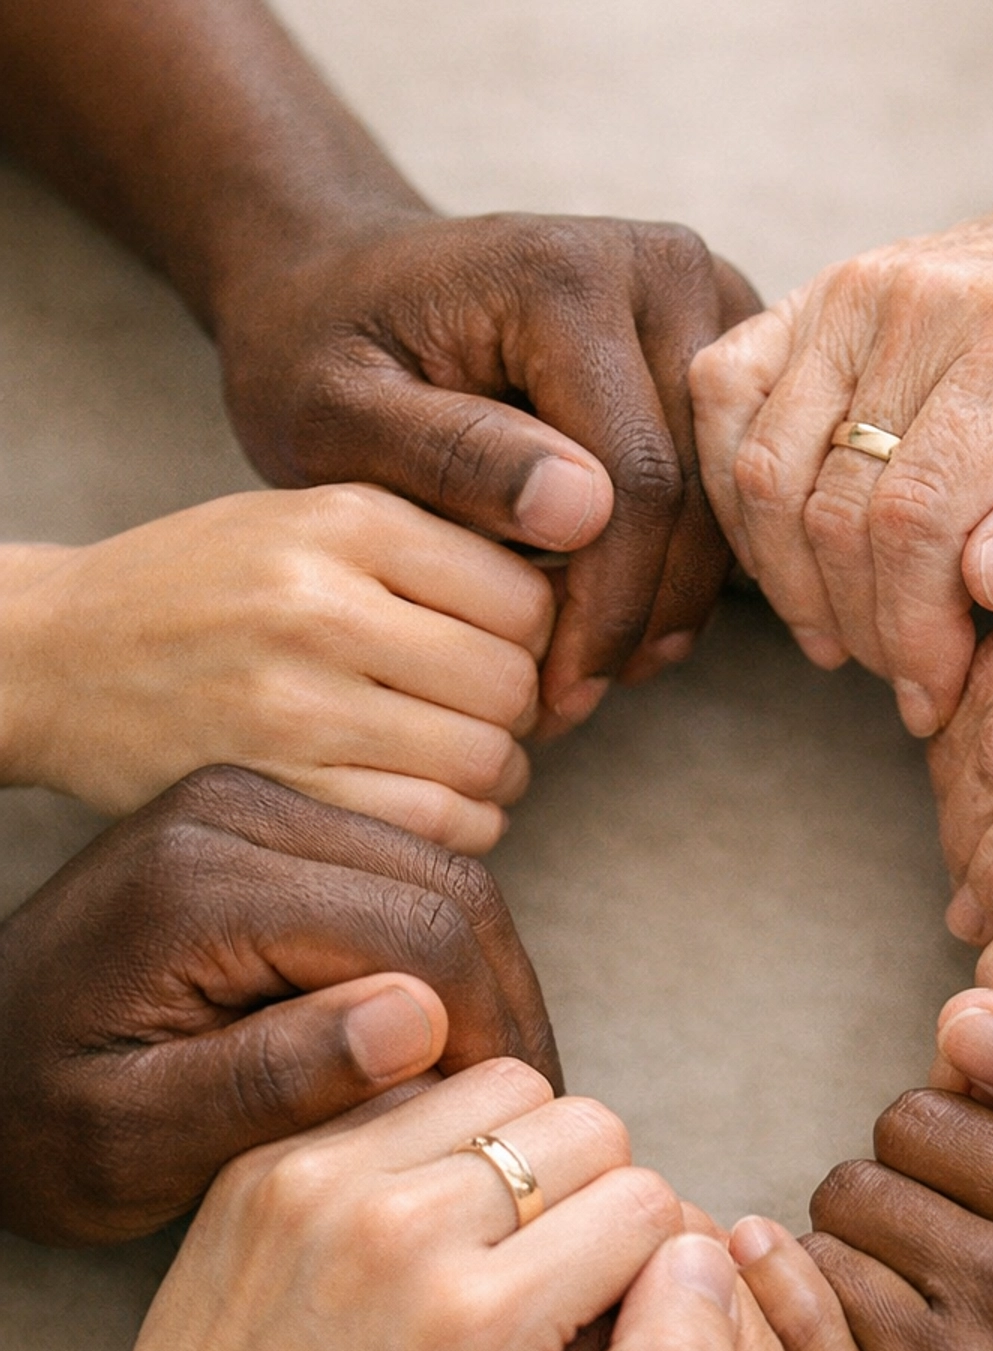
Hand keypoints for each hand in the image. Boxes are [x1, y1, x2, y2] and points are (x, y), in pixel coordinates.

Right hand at [0, 484, 555, 851]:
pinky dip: (456, 830)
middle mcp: (322, 603)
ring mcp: (295, 702)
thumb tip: (580, 590)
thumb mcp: (308, 521)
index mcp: (346, 519)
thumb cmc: (205, 590)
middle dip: (519, 715)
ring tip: (452, 764)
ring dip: (495, 780)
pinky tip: (425, 808)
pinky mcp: (276, 787)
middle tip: (481, 721)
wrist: (54, 656)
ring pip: (487, 762)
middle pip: (513, 685)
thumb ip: (432, 546)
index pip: (526, 595)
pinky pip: (432, 827)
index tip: (506, 658)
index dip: (539, 640)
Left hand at [0, 765, 558, 1244]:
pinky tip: (445, 1049)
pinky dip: (448, 965)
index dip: (492, 1040)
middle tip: (529, 1124)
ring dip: (488, 988)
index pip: (417, 933)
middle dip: (508, 1011)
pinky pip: (405, 880)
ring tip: (495, 1097)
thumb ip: (268, 1082)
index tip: (510, 1139)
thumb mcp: (126, 1142)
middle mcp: (236, 809)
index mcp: (197, 881)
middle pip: (450, 888)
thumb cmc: (28, 1122)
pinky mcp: (274, 827)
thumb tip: (422, 1025)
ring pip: (446, 877)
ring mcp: (259, 805)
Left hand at [85, 1061, 741, 1350]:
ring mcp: (321, 1178)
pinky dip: (438, 1152)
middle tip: (551, 1301)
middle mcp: (399, 1220)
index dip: (654, 1274)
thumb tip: (710, 1260)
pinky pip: (407, 1097)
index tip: (598, 1344)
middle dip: (599, 1204)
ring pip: (504, 1088)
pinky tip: (417, 1245)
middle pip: (589, 1125)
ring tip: (493, 1260)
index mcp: (480, 1315)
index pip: (653, 1201)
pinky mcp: (269, 1165)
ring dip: (524, 1160)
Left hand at [216, 215, 760, 725]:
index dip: (607, 608)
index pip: (637, 478)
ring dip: (676, 599)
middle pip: (702, 491)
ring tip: (593, 670)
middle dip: (645, 615)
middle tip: (573, 702)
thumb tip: (583, 510)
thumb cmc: (316, 353)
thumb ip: (448, 454)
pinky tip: (620, 614)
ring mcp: (707, 296)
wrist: (335, 280)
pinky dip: (690, 559)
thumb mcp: (334, 413)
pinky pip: (734, 477)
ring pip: (733, 494)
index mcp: (569, 277)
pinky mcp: (724, 338)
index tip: (555, 694)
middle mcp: (661, 267)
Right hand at [692, 44, 992, 735]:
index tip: (935, 697)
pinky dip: (741, 500)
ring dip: (796, 582)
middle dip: (862, 626)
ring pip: (765, 470)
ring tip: (856, 636)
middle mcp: (925, 296)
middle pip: (834, 508)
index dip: (911, 633)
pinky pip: (724, 403)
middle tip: (908, 679)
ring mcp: (854, 286)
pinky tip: (797, 563)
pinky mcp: (811, 293)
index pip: (917, 519)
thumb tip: (986, 580)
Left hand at [731, 1088, 992, 1350]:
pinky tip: (795, 1309)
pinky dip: (787, 1312)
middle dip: (880, 1197)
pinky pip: (798, 1343)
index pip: (948, 1113)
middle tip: (897, 1244)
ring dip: (840, 1263)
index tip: (940, 1180)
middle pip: (874, 1173)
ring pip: (826, 1249)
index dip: (932, 1142)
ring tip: (872, 1301)